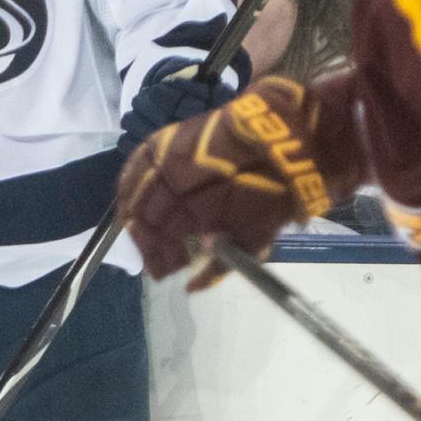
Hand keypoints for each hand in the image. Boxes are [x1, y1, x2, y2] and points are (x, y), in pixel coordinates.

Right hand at [115, 75, 363, 288]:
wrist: (291, 133)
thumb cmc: (282, 189)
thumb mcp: (259, 235)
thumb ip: (221, 263)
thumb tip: (191, 287)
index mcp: (203, 208)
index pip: (163, 239)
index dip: (159, 258)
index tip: (162, 272)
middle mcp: (180, 182)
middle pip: (145, 217)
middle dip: (146, 242)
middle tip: (154, 258)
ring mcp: (172, 157)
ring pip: (136, 191)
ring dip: (133, 216)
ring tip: (140, 233)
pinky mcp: (170, 137)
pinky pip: (138, 162)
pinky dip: (129, 182)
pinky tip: (129, 196)